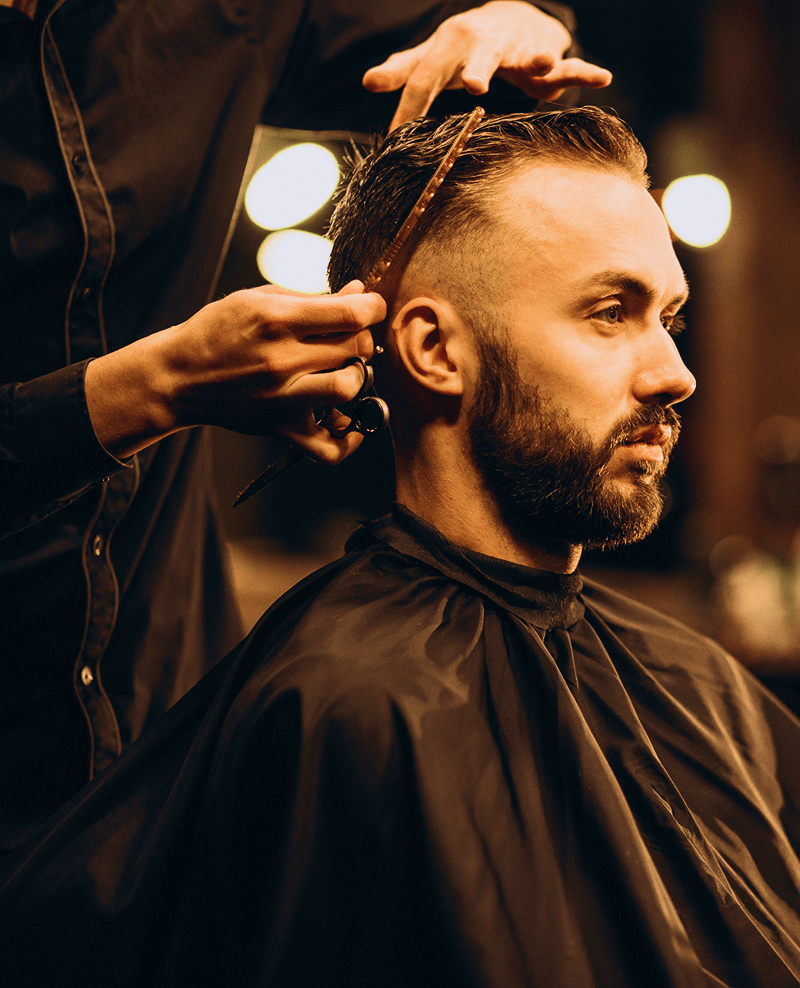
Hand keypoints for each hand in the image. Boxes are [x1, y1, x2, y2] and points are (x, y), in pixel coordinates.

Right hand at [85, 281, 385, 463]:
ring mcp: (282, 398)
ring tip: (343, 370)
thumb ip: (312, 297)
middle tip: (347, 337)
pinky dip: (348, 438)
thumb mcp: (257, 298)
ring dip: (356, 377)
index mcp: (277, 319)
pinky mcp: (280, 428)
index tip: (370, 306)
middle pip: (355, 348)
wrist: (178, 376)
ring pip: (349, 389)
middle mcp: (281, 360)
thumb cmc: (218, 332)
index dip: (372, 307)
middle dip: (360, 337)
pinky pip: (330, 448)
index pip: (351, 314)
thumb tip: (359, 292)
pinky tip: (346, 419)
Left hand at [363, 1, 611, 130]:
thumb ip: (402, 72)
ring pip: (527, 57)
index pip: (425, 79)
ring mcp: (519, 51)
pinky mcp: (547, 60)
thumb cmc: (464, 48)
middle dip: (478, 71)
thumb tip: (367, 82)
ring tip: (542, 66)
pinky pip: (568, 67)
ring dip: (535, 61)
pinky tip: (601, 77)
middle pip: (479, 59)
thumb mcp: (432, 58)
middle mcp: (485, 45)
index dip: (410, 106)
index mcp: (452, 47)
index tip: (397, 136)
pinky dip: (584, 72)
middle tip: (475, 87)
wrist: (510, 19)